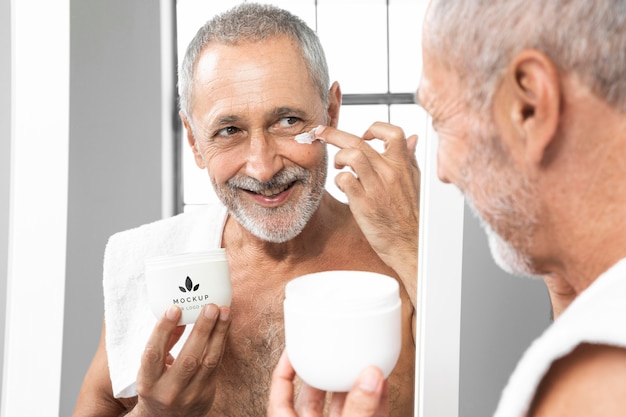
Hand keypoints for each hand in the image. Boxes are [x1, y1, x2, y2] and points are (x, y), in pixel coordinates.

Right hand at [131, 304, 230, 416]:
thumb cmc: (157, 386)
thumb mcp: (151, 369)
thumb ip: (164, 342)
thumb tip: (179, 311)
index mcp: (148, 382)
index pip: (154, 353)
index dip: (164, 330)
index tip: (175, 308)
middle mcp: (168, 391)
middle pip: (188, 358)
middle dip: (202, 329)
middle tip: (210, 307)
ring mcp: (190, 394)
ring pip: (208, 360)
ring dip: (218, 333)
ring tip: (224, 312)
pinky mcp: (207, 394)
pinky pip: (216, 364)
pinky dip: (221, 342)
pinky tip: (225, 325)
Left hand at [268, 351, 388, 416]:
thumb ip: (355, 411)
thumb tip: (368, 380)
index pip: (280, 394)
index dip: (285, 369)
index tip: (295, 348)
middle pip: (314, 396)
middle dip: (328, 371)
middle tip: (337, 349)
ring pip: (343, 406)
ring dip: (356, 385)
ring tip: (365, 362)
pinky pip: (367, 416)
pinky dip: (375, 401)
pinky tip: (381, 384)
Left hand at [315, 123, 419, 307]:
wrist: (409, 243)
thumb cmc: (410, 214)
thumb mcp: (415, 181)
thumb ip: (410, 158)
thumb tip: (412, 138)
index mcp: (403, 165)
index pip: (393, 132)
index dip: (374, 128)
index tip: (363, 134)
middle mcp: (390, 172)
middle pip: (359, 141)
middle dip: (333, 133)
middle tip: (320, 132)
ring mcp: (376, 187)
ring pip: (351, 156)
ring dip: (338, 158)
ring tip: (337, 166)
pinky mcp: (364, 203)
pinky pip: (344, 180)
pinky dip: (338, 180)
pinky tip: (342, 186)